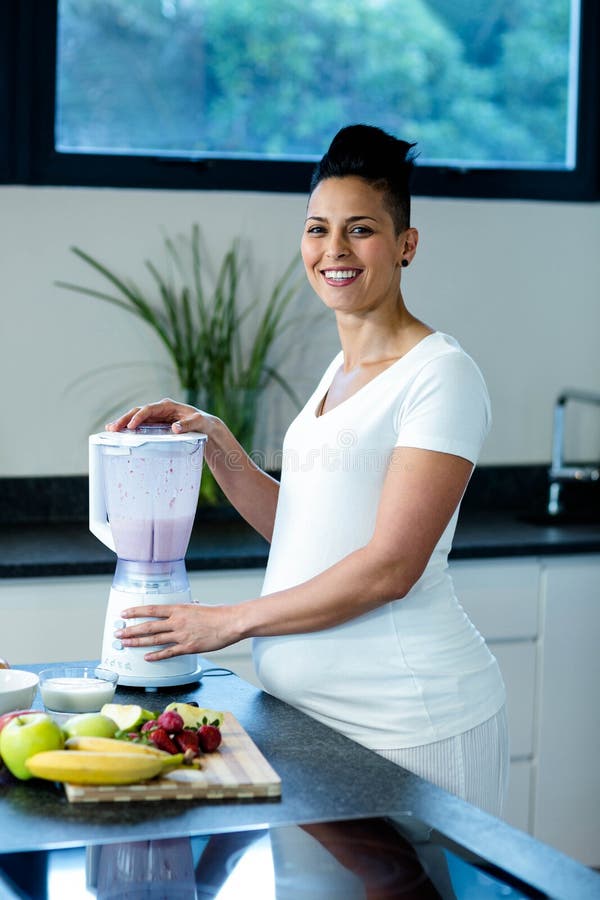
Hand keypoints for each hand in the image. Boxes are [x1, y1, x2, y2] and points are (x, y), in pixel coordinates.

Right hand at [106, 398, 218, 435]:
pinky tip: (119, 433)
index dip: (139, 417)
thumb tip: (175, 428)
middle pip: (138, 412)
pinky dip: (129, 428)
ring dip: (124, 423)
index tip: (131, 426)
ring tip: (110, 429)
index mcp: (168, 406)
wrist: (205, 426)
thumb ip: (188, 424)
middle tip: (113, 428)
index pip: (149, 409)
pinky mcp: (156, 424)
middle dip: (125, 419)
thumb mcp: (198, 422)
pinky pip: (140, 425)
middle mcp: (160, 409)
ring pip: (136, 417)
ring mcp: (157, 416)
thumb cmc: (203, 422)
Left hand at [115, 603, 240, 660]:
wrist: (231, 623)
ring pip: (154, 639)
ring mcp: (181, 635)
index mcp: (179, 608)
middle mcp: (177, 621)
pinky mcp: (188, 647)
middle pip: (148, 626)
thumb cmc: (218, 614)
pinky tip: (147, 657)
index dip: (136, 612)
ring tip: (126, 644)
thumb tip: (187, 605)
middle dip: (131, 630)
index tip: (124, 614)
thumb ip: (189, 608)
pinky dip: (156, 655)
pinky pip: (168, 652)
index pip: (152, 609)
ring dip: (138, 642)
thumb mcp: (200, 606)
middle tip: (119, 633)